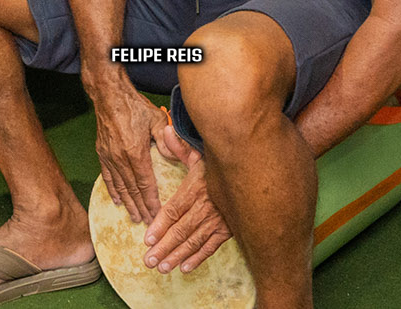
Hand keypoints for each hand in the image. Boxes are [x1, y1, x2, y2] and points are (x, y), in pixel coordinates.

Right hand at [90, 76, 164, 223]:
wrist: (109, 94)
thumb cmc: (134, 105)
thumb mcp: (156, 119)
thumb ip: (166, 140)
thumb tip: (173, 157)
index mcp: (136, 153)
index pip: (145, 184)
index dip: (152, 202)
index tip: (157, 216)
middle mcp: (121, 158)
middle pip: (132, 190)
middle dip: (141, 208)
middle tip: (148, 225)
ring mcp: (109, 157)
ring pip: (120, 186)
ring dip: (128, 204)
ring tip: (134, 217)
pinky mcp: (102, 153)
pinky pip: (107, 176)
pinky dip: (112, 190)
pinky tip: (117, 200)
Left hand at [143, 124, 232, 271]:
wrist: (253, 172)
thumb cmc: (221, 163)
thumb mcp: (201, 152)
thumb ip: (180, 146)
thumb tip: (165, 131)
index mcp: (197, 187)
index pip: (174, 209)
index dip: (160, 225)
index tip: (147, 238)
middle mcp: (207, 205)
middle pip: (181, 230)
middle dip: (164, 247)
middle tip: (149, 260)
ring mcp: (219, 220)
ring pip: (194, 241)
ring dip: (177, 256)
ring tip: (162, 267)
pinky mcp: (229, 229)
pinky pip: (212, 246)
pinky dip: (198, 258)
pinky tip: (185, 267)